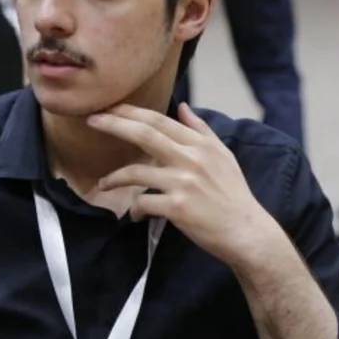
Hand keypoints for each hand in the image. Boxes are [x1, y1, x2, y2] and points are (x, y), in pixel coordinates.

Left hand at [91, 103, 278, 268]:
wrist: (246, 231)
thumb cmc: (233, 194)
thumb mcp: (223, 155)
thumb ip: (201, 130)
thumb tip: (182, 107)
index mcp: (200, 145)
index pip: (160, 120)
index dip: (131, 112)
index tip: (110, 107)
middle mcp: (190, 159)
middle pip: (144, 134)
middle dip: (114, 124)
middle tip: (92, 120)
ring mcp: (183, 183)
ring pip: (136, 172)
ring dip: (114, 178)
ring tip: (104, 184)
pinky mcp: (176, 208)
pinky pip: (142, 203)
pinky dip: (134, 209)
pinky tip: (134, 214)